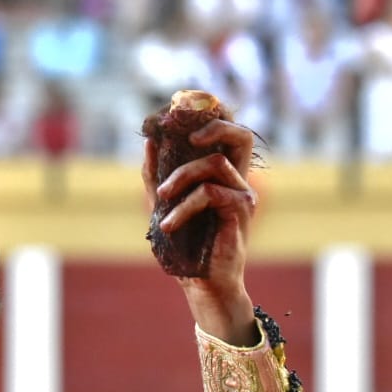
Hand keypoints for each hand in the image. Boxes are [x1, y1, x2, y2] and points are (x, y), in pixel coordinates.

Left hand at [141, 118, 258, 345]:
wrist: (200, 283)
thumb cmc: (185, 247)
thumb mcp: (164, 205)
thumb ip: (156, 175)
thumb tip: (148, 142)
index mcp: (222, 176)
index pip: (228, 133)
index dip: (214, 113)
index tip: (183, 108)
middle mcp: (238, 181)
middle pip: (241, 136)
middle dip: (214, 126)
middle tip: (186, 137)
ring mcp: (243, 196)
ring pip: (215, 164)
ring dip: (180, 178)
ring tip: (160, 200)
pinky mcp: (240, 213)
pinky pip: (211, 193)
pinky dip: (184, 206)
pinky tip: (169, 225)